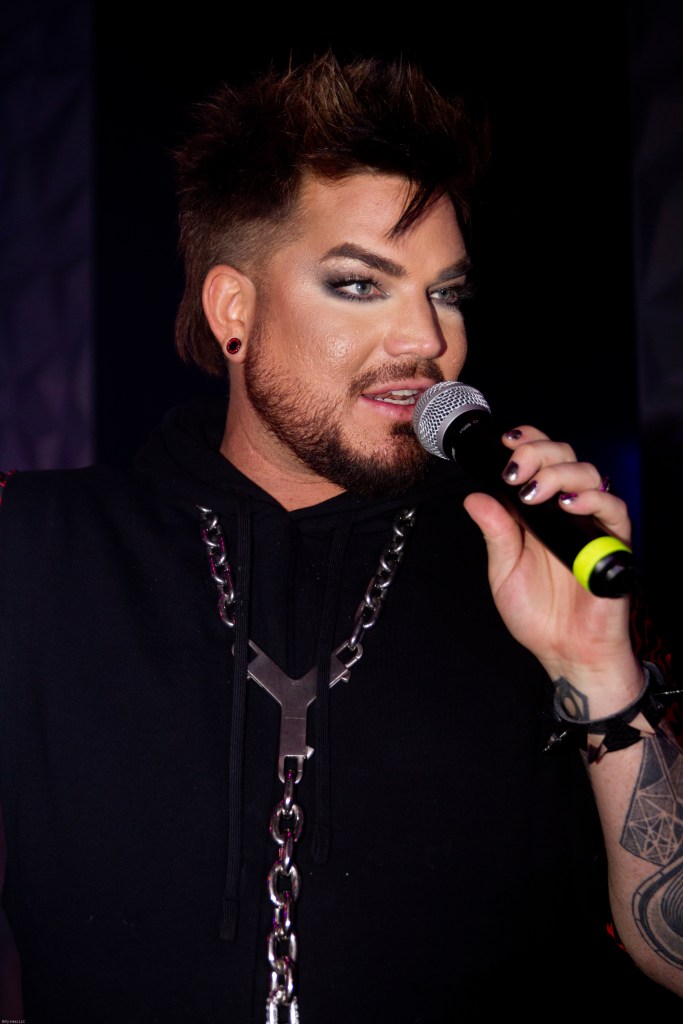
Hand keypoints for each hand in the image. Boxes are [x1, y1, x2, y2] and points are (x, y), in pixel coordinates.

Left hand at [462, 426, 642, 710]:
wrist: (565, 651)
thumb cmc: (539, 614)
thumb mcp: (504, 570)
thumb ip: (495, 532)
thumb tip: (474, 498)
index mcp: (537, 511)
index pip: (538, 459)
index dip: (526, 441)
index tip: (505, 443)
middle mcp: (565, 510)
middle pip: (563, 455)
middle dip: (537, 451)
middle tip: (516, 470)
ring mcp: (590, 523)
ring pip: (588, 472)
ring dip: (558, 473)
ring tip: (535, 493)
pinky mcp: (613, 542)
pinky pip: (613, 507)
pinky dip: (591, 499)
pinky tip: (568, 505)